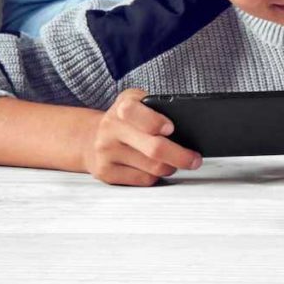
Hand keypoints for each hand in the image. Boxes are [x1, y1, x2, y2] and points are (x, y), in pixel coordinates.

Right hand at [82, 88, 201, 185]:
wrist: (90, 139)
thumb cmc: (125, 121)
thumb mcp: (138, 103)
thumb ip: (158, 108)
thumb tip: (190, 127)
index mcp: (122, 107)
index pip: (134, 113)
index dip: (155, 122)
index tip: (171, 129)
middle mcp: (111, 128)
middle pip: (154, 148)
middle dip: (181, 156)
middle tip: (194, 159)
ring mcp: (107, 152)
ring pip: (153, 168)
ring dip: (170, 167)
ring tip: (173, 161)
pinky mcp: (106, 173)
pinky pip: (144, 180)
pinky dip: (155, 176)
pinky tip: (153, 169)